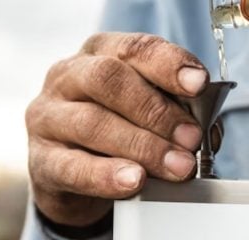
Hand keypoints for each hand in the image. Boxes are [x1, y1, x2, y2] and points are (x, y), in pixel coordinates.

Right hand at [26, 32, 212, 226]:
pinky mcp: (41, 160)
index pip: (132, 49)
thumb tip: (207, 131)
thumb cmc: (113, 135)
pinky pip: (73, 167)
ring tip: (176, 167)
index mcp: (97, 55)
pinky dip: (107, 175)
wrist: (69, 178)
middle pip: (108, 80)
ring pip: (93, 123)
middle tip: (190, 139)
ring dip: (143, 147)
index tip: (198, 84)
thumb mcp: (142, 115)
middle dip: (156, 111)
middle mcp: (67, 78)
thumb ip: (173, 114)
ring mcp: (48, 119)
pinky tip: (134, 181)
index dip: (167, 64)